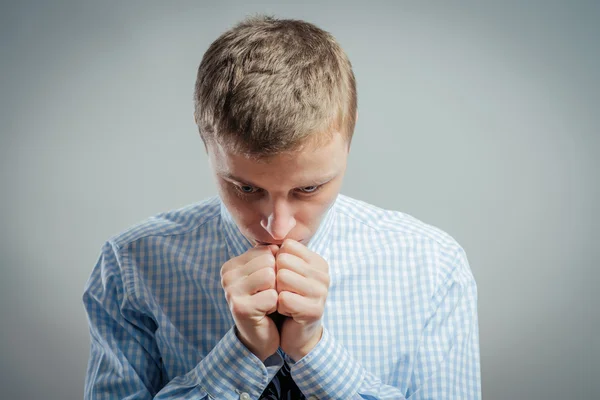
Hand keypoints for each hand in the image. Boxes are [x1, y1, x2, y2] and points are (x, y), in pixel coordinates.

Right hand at [220, 244, 279, 361]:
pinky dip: (276, 306)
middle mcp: (226, 276)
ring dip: (276, 292)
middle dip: (276, 280)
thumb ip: (270, 256)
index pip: (266, 250)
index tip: (266, 285)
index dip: (275, 268)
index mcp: (231, 265)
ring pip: (271, 277)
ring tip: (267, 303)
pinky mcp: (241, 308)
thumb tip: (282, 244)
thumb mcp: (266, 274)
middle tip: (267, 296)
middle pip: (269, 262)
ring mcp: (231, 292)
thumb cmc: (266, 302)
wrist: (260, 336)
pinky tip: (266, 314)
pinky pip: (273, 296)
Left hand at [275, 239, 329, 360]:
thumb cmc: (287, 298)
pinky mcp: (315, 310)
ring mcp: (321, 292)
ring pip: (282, 277)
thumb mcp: (285, 272)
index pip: (287, 246)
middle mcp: (323, 274)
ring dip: (276, 291)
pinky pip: (284, 299)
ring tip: (284, 301)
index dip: (276, 262)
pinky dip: (278, 306)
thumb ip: (281, 255)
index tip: (283, 277)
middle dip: (275, 277)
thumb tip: (272, 236)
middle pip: (283, 260)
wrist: (294, 332)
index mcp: (318, 262)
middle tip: (282, 292)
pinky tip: (286, 312)